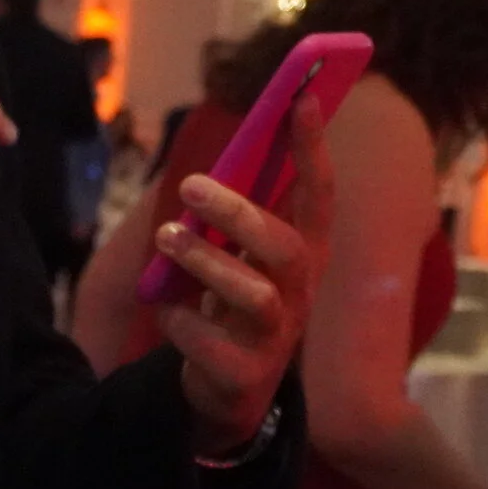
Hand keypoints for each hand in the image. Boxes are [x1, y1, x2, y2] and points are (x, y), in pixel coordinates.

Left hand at [155, 99, 332, 456]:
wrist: (228, 390)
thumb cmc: (234, 303)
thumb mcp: (243, 255)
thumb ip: (240, 211)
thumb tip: (229, 145)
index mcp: (305, 254)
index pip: (321, 196)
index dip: (314, 149)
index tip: (302, 98)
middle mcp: (299, 293)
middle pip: (285, 248)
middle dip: (239, 213)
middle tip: (189, 186)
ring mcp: (276, 338)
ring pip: (255, 296)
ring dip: (207, 262)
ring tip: (166, 238)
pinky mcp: (244, 376)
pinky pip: (213, 346)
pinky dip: (183, 322)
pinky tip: (166, 309)